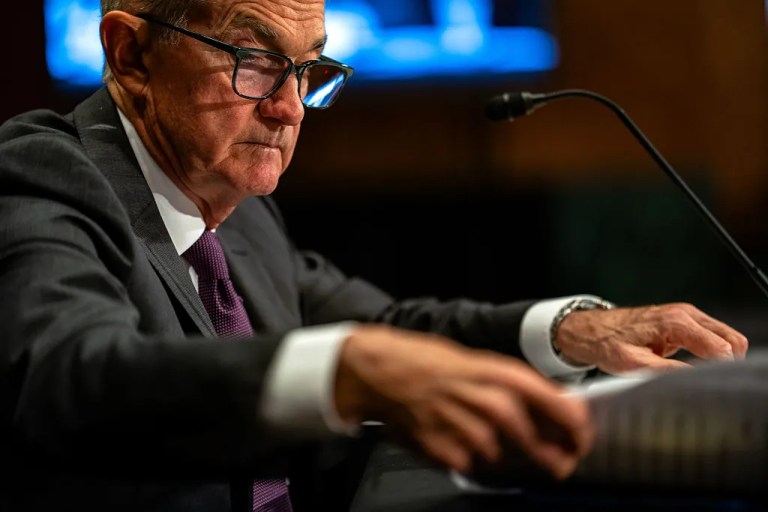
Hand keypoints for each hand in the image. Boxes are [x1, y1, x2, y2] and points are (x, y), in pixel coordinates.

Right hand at [333, 325, 592, 478]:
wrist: (382, 371)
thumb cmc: (429, 361)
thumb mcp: (479, 362)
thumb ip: (514, 387)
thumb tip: (552, 407)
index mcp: (501, 375)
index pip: (558, 406)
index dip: (577, 427)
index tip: (582, 437)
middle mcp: (489, 403)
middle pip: (539, 444)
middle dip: (554, 457)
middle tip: (561, 462)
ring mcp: (467, 432)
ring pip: (507, 459)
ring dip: (511, 457)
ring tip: (491, 439)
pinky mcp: (446, 454)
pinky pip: (475, 466)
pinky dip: (476, 460)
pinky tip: (461, 440)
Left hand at [555, 302, 747, 372]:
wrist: (593, 329)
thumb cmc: (607, 344)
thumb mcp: (632, 364)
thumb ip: (666, 372)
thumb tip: (695, 381)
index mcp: (674, 322)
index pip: (720, 348)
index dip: (721, 370)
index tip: (711, 386)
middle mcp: (685, 314)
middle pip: (732, 340)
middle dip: (728, 364)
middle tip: (709, 384)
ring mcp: (687, 315)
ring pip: (727, 338)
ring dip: (723, 358)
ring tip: (702, 377)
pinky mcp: (685, 320)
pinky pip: (714, 337)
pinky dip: (715, 352)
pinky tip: (697, 367)